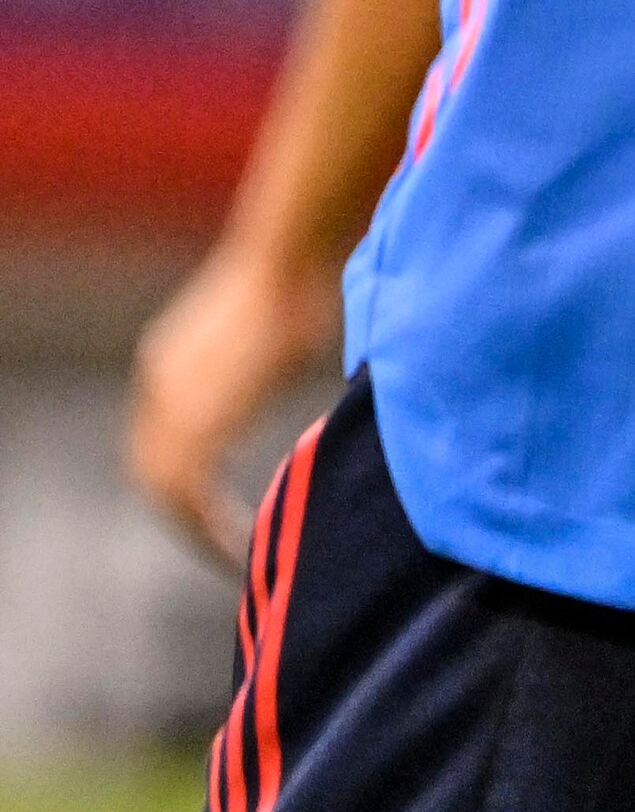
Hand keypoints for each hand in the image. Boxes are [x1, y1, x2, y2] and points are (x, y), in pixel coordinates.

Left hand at [125, 242, 339, 558]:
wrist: (287, 257)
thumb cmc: (303, 277)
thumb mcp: (275, 332)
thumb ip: (271, 365)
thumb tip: (301, 374)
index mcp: (170, 362)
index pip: (162, 436)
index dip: (185, 473)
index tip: (220, 499)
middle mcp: (159, 385)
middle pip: (153, 469)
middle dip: (184, 511)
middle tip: (221, 542)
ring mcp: (171, 405)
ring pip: (166, 489)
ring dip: (196, 527)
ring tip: (232, 554)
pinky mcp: (196, 423)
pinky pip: (191, 495)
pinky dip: (210, 525)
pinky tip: (238, 543)